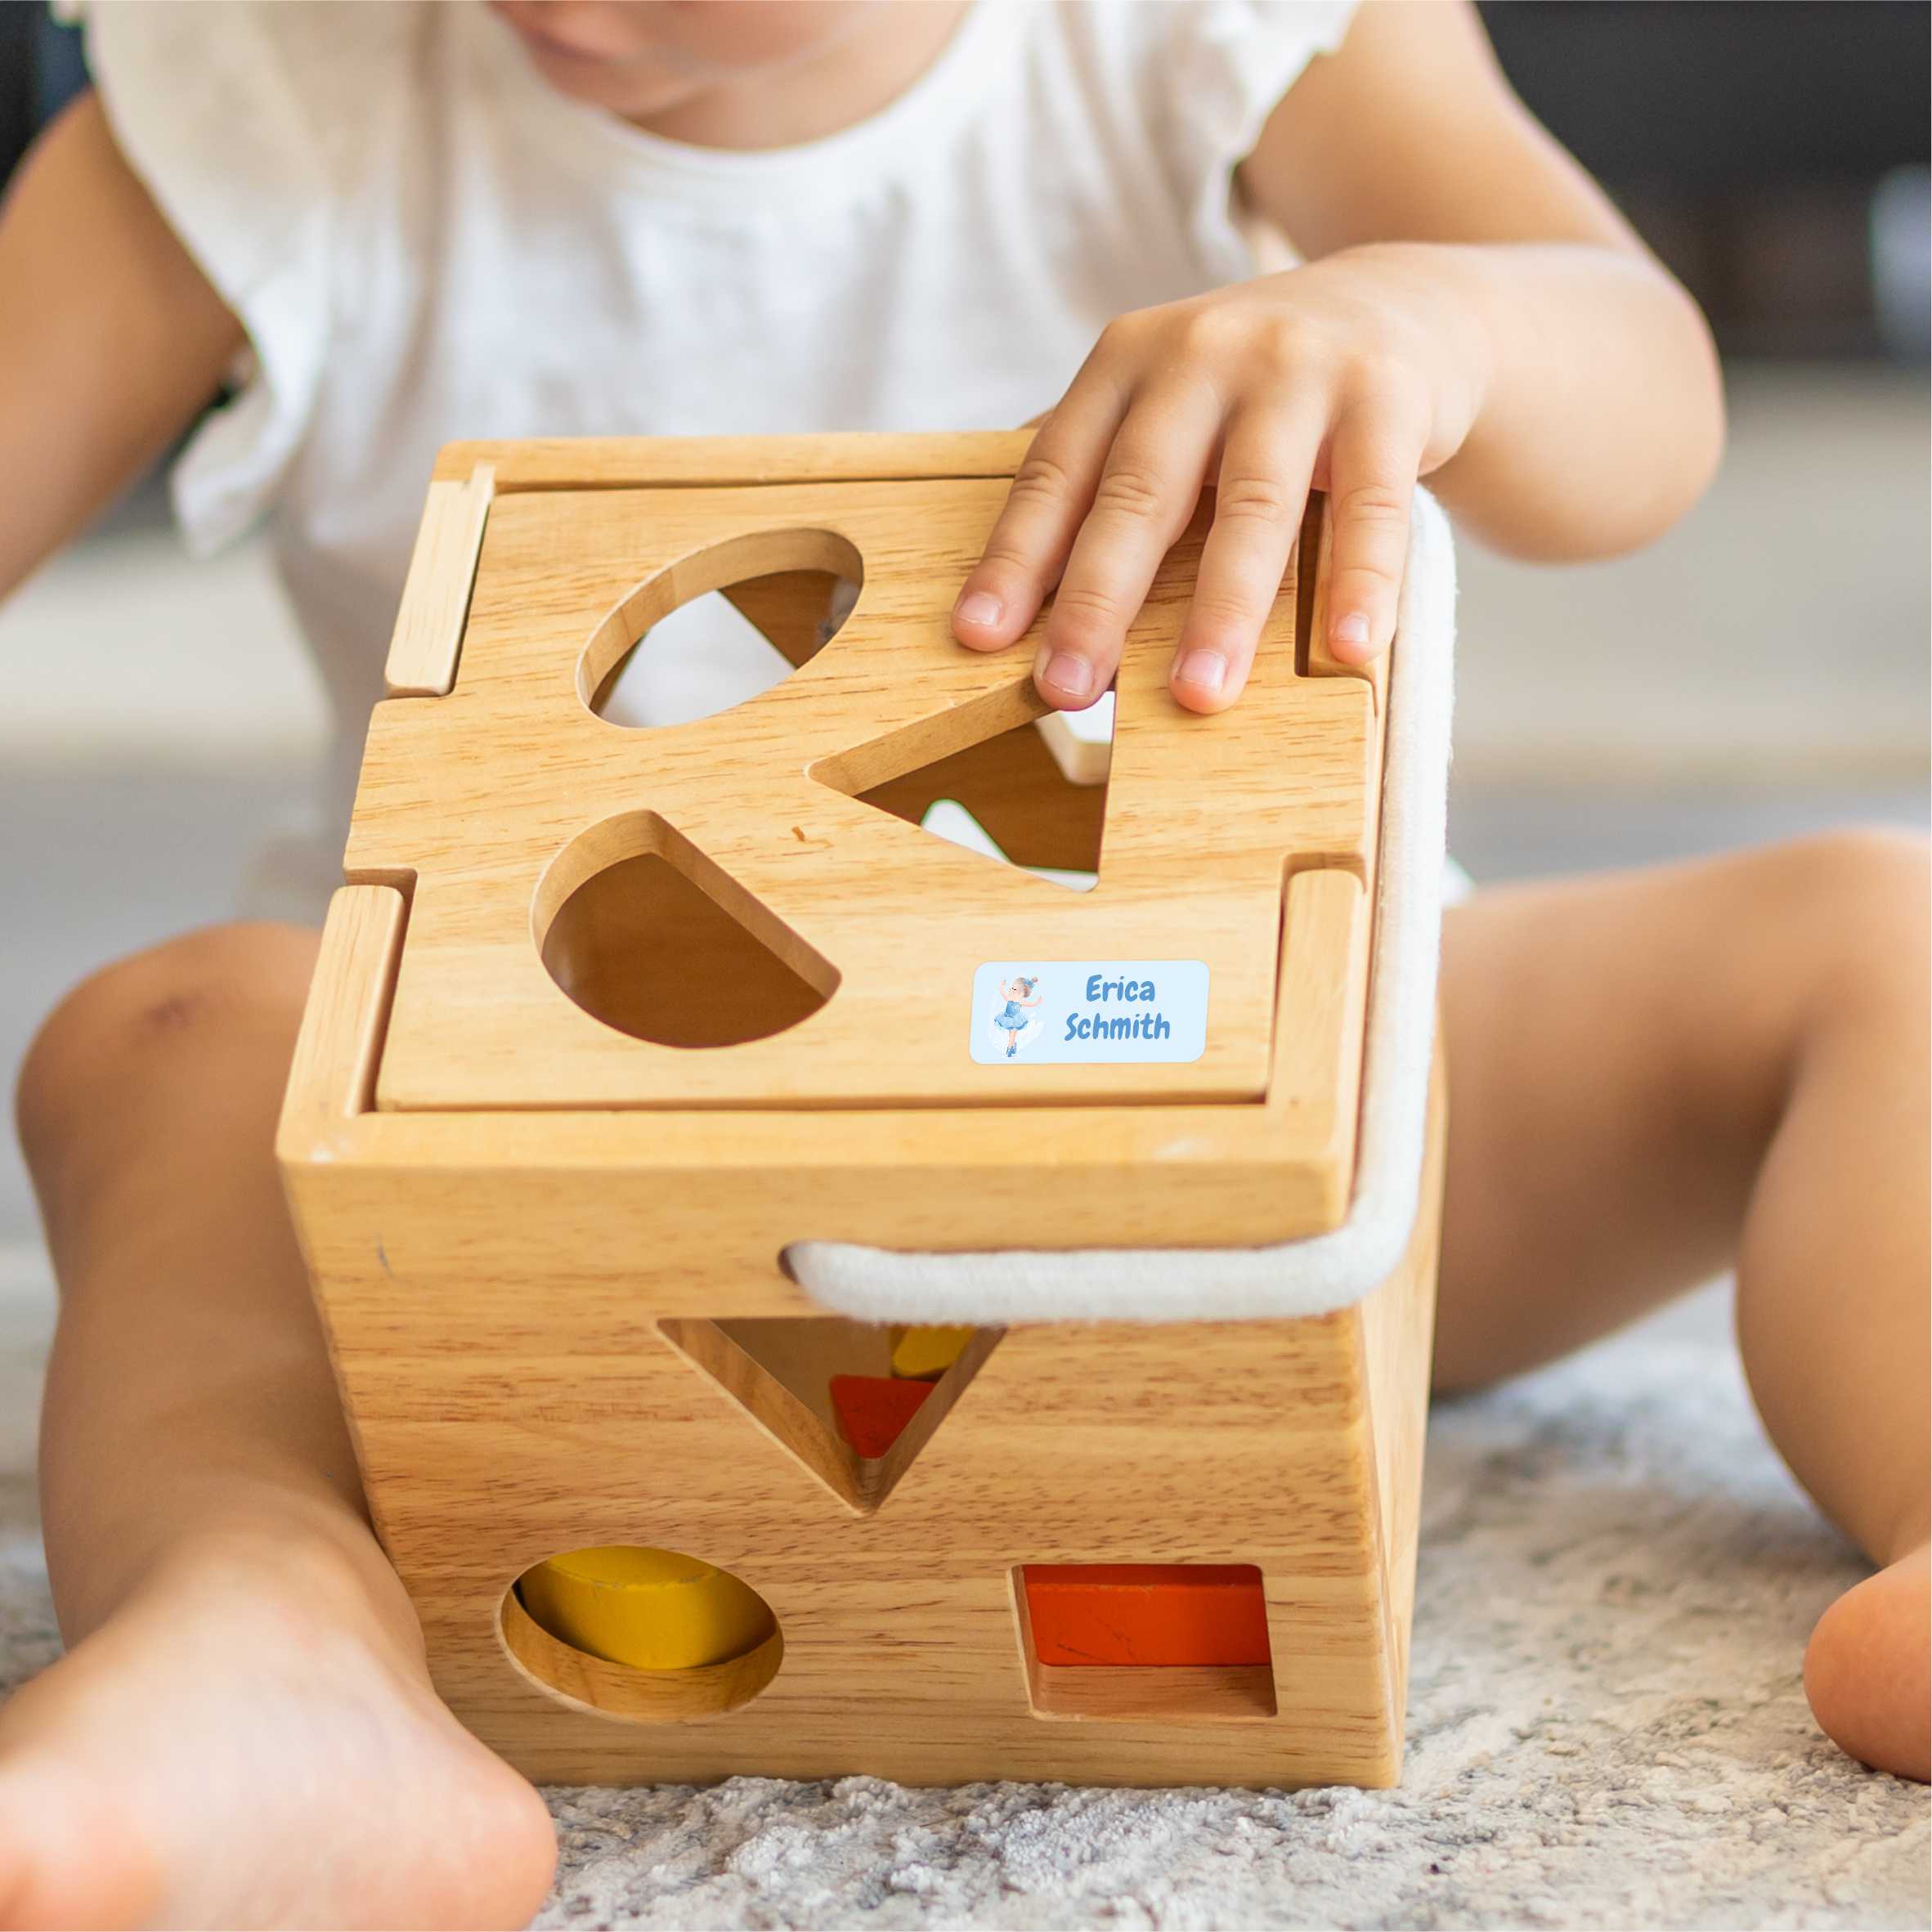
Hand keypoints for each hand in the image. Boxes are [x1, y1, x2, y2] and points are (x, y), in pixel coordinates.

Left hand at [952, 245, 1490, 711]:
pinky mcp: (1386, 397)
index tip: (979, 638)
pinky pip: (1371, 504)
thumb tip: (1008, 590)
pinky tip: (1344, 648)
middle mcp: (1202, 353)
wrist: (1400, 301)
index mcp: (1127, 361)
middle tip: (1066, 689)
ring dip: (1222, 609)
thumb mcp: (1165, 397)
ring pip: (1251, 504)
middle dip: (1098, 599)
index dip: (1016, 556)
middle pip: (1141, 491)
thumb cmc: (1255, 385)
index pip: (1057, 471)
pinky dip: (1359, 579)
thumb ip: (1097, 468)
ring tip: (1198, 695)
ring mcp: (1298, 370)